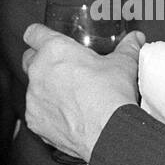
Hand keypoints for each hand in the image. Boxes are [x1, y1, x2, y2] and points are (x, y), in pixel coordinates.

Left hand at [22, 25, 144, 162]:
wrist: (108, 132)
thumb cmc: (112, 95)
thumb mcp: (123, 64)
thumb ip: (128, 48)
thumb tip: (136, 39)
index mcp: (55, 50)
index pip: (34, 33)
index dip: (39, 34)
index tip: (44, 38)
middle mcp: (39, 72)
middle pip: (29, 59)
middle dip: (41, 61)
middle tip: (62, 68)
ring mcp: (33, 98)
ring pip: (34, 88)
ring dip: (47, 89)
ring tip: (70, 97)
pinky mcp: (34, 121)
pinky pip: (37, 112)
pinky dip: (48, 113)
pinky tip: (67, 117)